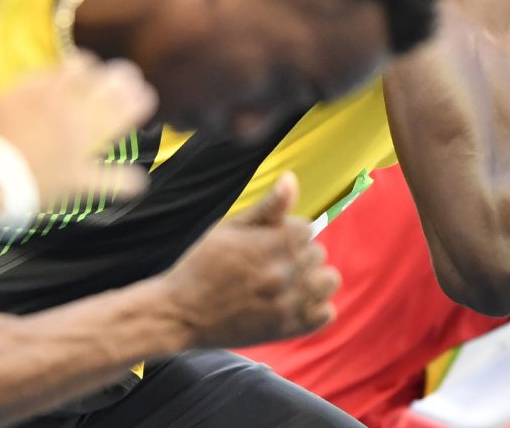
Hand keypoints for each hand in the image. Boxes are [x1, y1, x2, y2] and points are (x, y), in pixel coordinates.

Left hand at [0, 52, 155, 203]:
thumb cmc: (35, 186)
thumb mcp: (78, 188)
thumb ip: (112, 181)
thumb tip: (141, 181)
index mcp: (93, 132)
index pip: (130, 104)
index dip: (141, 97)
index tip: (143, 94)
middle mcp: (75, 107)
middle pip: (112, 78)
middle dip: (124, 75)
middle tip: (126, 76)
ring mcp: (47, 94)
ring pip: (81, 65)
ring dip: (92, 66)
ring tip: (92, 70)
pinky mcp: (21, 88)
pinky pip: (46, 69)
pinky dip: (57, 70)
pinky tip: (57, 75)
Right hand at [157, 173, 340, 347]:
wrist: (180, 313)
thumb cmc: (203, 264)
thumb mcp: (230, 228)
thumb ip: (267, 206)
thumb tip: (291, 178)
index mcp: (271, 245)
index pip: (306, 228)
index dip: (288, 231)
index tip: (270, 241)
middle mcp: (283, 275)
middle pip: (318, 253)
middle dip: (299, 253)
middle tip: (273, 262)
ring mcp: (287, 305)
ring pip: (329, 281)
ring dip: (314, 278)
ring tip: (292, 281)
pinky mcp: (286, 331)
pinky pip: (325, 314)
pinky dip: (316, 307)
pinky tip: (295, 302)